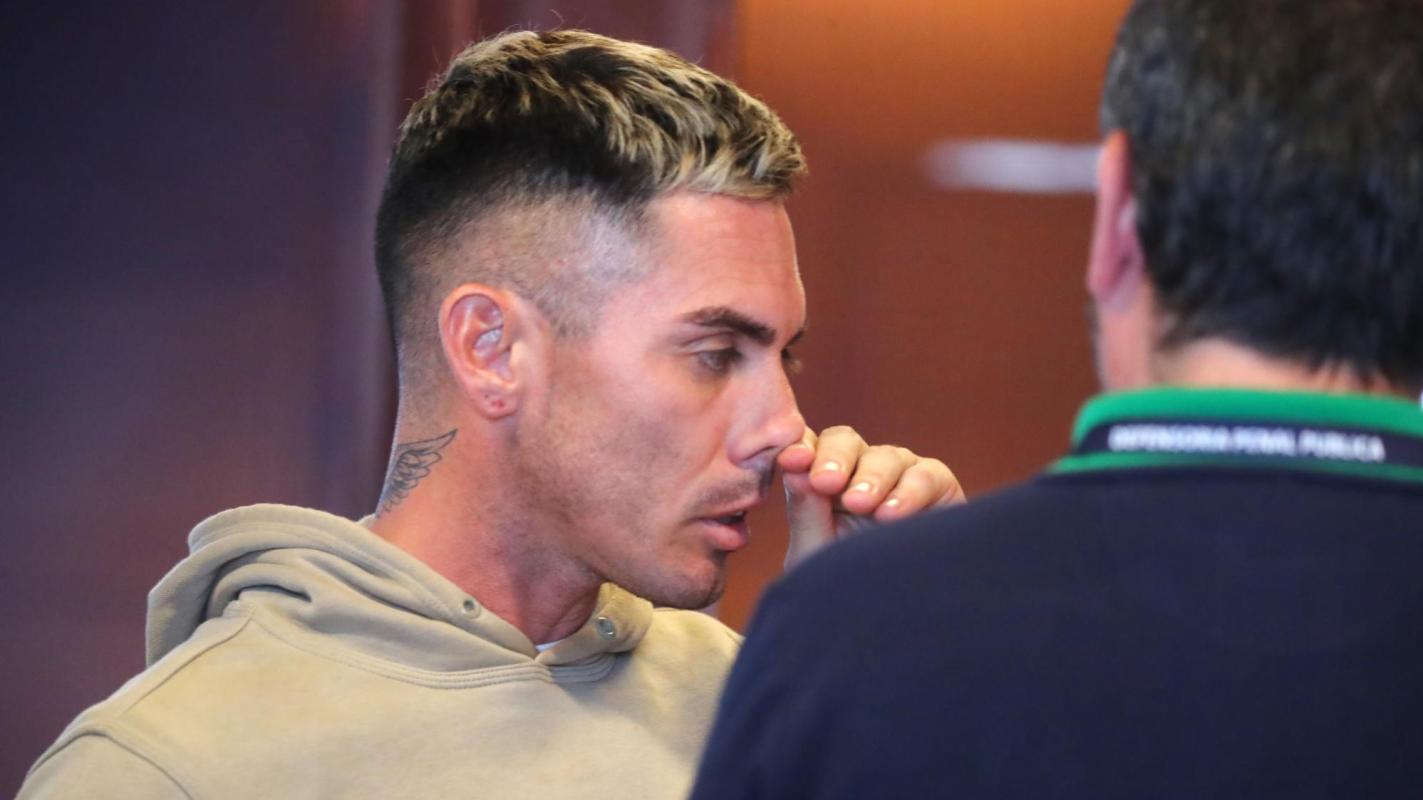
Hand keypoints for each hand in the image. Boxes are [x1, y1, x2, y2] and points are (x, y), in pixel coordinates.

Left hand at [778, 426, 963, 568]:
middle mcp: (860, 468)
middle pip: (844, 441)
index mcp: (822, 477)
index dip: (799, 448)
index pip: (808, 447)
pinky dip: (909, 492)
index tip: (792, 462)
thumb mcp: (816, 551)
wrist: (894, 617)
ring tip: (859, 504)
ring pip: (886, 456)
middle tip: (825, 482)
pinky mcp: (938, 485)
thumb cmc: (846, 584)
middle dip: (834, 459)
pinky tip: (891, 515)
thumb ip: (805, 512)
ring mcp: (900, 473)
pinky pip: (927, 475)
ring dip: (871, 478)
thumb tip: (793, 471)